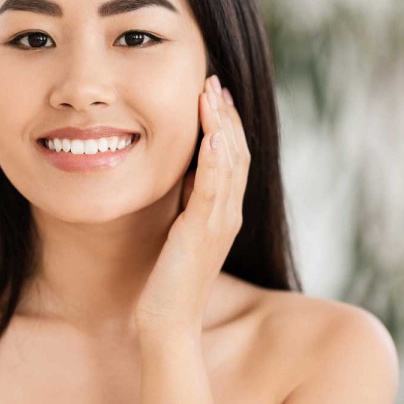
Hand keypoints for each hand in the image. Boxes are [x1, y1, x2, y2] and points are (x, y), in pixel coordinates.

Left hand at [135, 74, 250, 337]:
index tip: (213, 91)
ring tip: (212, 94)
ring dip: (221, 126)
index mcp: (223, 211)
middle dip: (225, 114)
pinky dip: (214, 162)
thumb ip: (185, 203)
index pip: (231, 156)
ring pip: (229, 164)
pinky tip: (211, 137)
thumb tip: (178, 173)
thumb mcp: (178, 230)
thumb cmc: (167, 281)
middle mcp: (229, 213)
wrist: (167, 323)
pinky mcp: (202, 234)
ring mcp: (219, 223)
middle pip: (236, 152)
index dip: (225, 122)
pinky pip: (212, 191)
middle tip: (214, 80)